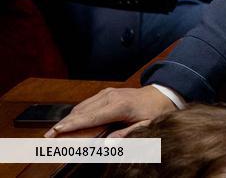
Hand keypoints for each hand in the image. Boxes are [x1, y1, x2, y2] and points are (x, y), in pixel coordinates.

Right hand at [44, 86, 174, 137]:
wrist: (162, 93)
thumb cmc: (155, 111)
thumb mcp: (145, 126)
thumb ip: (126, 135)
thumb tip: (107, 146)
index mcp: (119, 106)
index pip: (90, 117)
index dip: (72, 125)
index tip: (56, 132)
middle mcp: (110, 97)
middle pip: (81, 111)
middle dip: (63, 124)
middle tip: (48, 136)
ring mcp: (107, 93)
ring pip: (82, 106)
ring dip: (67, 119)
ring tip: (54, 132)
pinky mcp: (106, 93)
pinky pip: (87, 103)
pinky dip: (76, 113)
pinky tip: (69, 121)